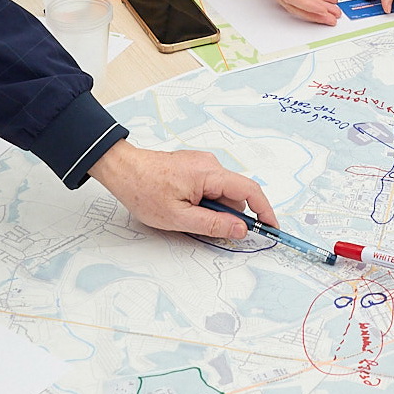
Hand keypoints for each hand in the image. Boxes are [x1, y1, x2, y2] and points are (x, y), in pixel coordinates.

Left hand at [87, 138, 279, 239]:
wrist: (122, 169)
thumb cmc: (143, 190)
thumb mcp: (178, 217)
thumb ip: (213, 224)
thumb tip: (241, 229)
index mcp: (209, 173)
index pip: (250, 191)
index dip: (264, 211)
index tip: (271, 228)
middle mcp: (210, 164)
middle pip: (235, 194)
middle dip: (228, 215)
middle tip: (208, 229)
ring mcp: (202, 164)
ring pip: (222, 193)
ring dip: (213, 209)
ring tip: (185, 215)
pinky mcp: (194, 168)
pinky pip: (211, 187)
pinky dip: (205, 202)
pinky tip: (184, 207)